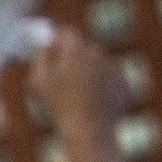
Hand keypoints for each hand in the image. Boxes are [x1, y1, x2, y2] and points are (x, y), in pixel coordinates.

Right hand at [25, 27, 123, 144]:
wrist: (89, 128)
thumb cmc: (58, 104)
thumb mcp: (37, 80)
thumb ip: (41, 57)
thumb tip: (48, 45)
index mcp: (75, 51)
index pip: (67, 33)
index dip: (57, 39)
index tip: (51, 49)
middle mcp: (98, 55)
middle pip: (84, 47)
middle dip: (73, 56)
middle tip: (61, 75)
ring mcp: (113, 69)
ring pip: (98, 64)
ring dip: (88, 71)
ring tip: (76, 95)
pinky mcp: (124, 84)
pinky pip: (110, 79)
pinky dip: (101, 85)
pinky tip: (91, 102)